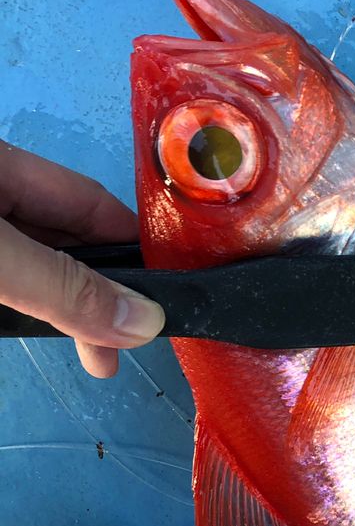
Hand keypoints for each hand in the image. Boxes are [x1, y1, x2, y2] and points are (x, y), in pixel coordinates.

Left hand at [0, 140, 164, 377]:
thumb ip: (62, 287)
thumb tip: (146, 321)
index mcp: (6, 166)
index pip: (94, 205)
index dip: (135, 249)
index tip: (168, 300)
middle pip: (66, 242)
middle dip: (98, 295)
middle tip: (117, 354)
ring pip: (33, 270)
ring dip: (60, 310)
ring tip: (92, 359)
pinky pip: (5, 285)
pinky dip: (19, 310)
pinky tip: (29, 329)